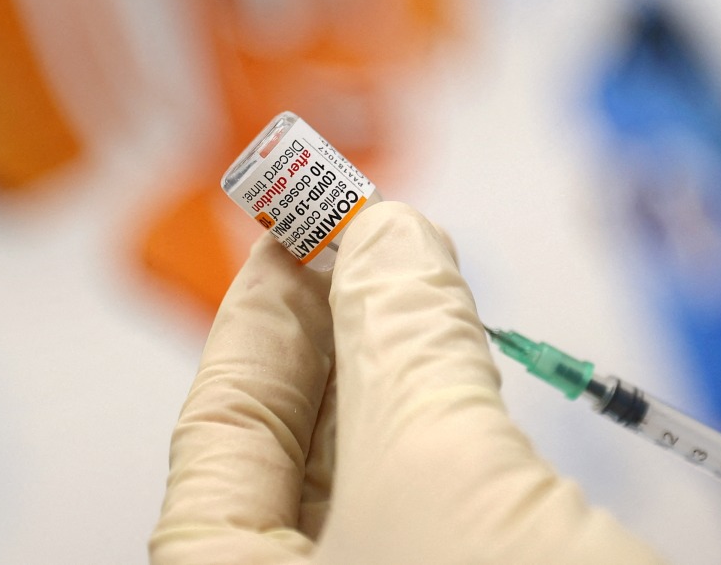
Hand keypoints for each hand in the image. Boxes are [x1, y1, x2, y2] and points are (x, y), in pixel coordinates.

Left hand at [150, 201, 663, 564]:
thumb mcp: (443, 478)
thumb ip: (404, 344)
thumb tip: (381, 228)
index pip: (228, 423)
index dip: (266, 307)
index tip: (295, 211)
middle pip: (301, 448)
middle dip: (341, 330)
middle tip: (369, 230)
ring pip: (387, 477)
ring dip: (413, 377)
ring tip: (427, 284)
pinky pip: (465, 510)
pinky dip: (475, 436)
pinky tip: (492, 380)